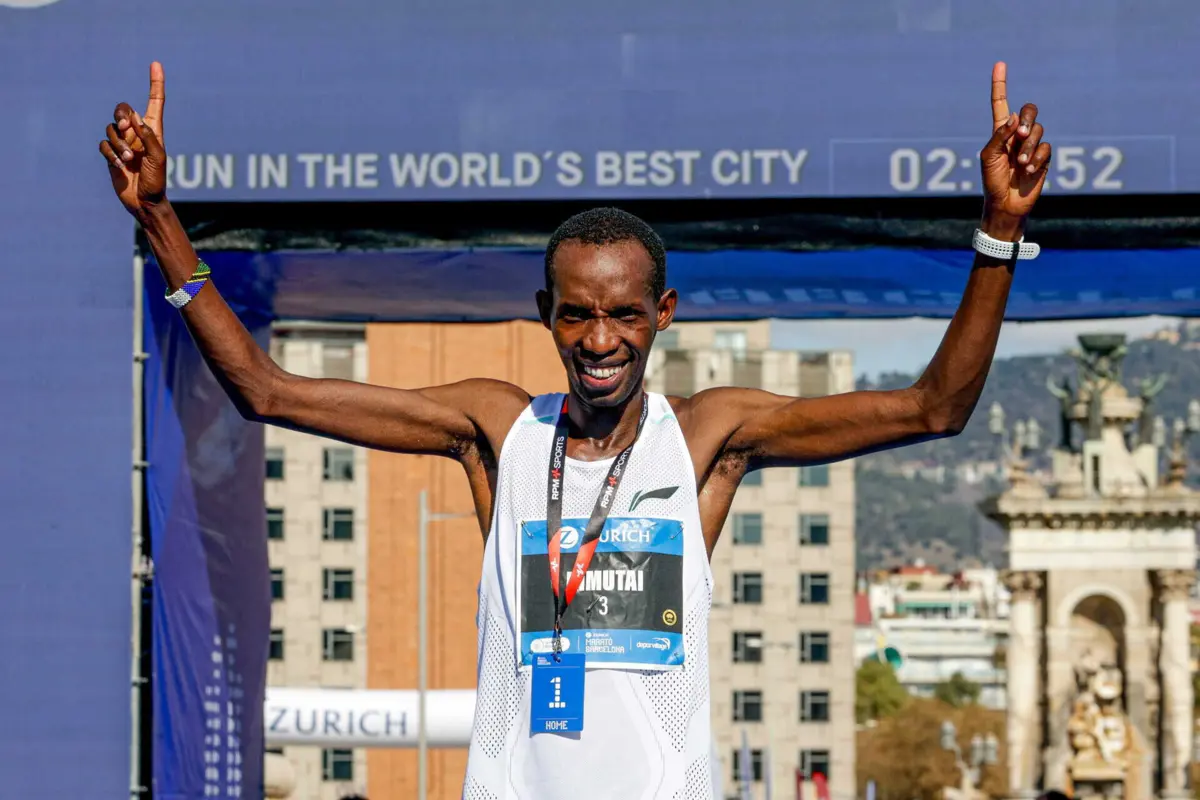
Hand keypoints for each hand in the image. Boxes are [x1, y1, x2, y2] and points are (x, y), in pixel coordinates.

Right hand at [99, 62, 166, 216]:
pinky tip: (119, 165)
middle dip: (121, 116)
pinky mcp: (111, 154)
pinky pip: (103, 144)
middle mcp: (138, 133)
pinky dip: (109, 153)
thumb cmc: (157, 181)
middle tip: (125, 128)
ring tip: (128, 159)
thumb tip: (135, 117)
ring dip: (118, 143)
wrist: (144, 202)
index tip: (156, 64)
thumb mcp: (158, 157)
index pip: (155, 102)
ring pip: (111, 129)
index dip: (155, 83)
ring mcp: (124, 143)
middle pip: (124, 110)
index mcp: (154, 131)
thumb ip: (148, 136)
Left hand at [979, 62, 1051, 239]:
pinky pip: (1046, 147)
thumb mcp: (989, 157)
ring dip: (1029, 146)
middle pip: (1028, 110)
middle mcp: (1016, 135)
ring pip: (1038, 130)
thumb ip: (999, 136)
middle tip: (1020, 135)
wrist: (1005, 203)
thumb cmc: (992, 181)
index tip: (1000, 64)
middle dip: (1026, 119)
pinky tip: (1028, 171)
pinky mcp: (1043, 157)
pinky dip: (1037, 158)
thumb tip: (1013, 117)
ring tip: (1021, 164)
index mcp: (999, 132)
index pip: (1000, 103)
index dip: (1000, 85)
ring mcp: (1031, 145)